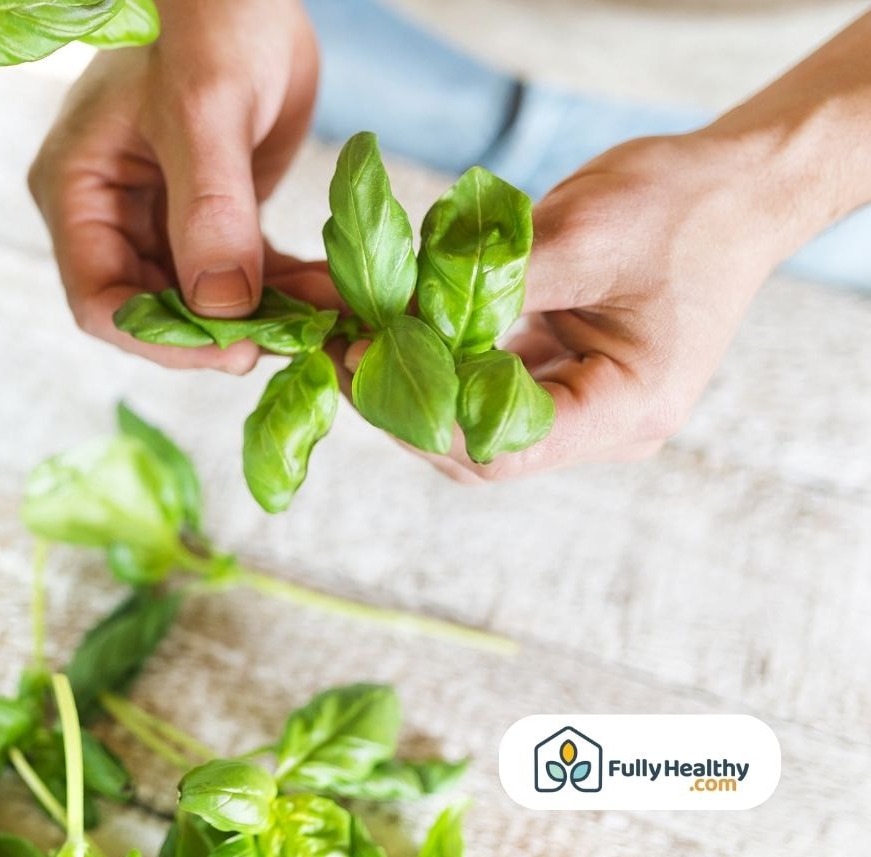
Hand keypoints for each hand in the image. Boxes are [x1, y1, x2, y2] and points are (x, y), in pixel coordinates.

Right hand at [29, 0, 319, 372]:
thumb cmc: (206, 21)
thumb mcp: (204, 110)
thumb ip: (210, 208)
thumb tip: (223, 306)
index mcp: (77, 191)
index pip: (101, 300)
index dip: (162, 338)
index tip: (234, 349)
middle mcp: (111, 214)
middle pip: (156, 310)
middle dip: (226, 333)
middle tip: (298, 342)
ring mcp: (161, 217)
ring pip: (205, 299)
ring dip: (267, 316)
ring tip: (329, 322)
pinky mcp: (211, 215)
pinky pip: (243, 272)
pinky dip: (286, 288)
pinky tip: (332, 294)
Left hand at [340, 134, 793, 481]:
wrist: (736, 185)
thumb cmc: (681, 204)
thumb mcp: (585, 231)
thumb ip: (491, 278)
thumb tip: (395, 308)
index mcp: (626, 408)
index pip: (504, 447)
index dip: (424, 414)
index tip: (366, 359)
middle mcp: (601, 424)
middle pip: (476, 449)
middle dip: (403, 404)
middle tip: (341, 347)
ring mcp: (578, 404)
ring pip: (469, 422)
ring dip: (410, 381)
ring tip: (352, 334)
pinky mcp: (555, 373)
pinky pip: (480, 383)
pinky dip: (434, 357)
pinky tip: (390, 323)